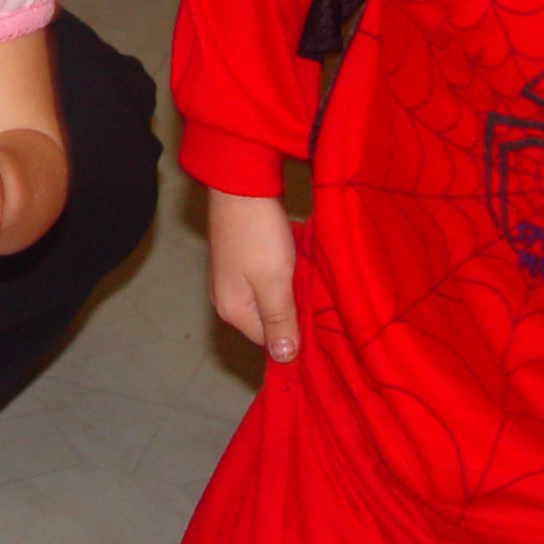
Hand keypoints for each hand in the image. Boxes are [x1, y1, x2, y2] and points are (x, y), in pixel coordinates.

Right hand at [209, 191, 299, 361]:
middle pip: (268, 320)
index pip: (269, 341)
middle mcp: (227, 300)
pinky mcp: (238, 260)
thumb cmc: (258, 235)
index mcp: (233, 312)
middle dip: (293, 311)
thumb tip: (283, 359)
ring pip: (268, 299)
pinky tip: (296, 262)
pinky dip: (282, 275)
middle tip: (315, 295)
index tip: (317, 316)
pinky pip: (265, 280)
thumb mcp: (274, 283)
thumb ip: (279, 321)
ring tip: (308, 277)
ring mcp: (230, 279)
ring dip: (290, 291)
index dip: (294, 332)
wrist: (240, 184)